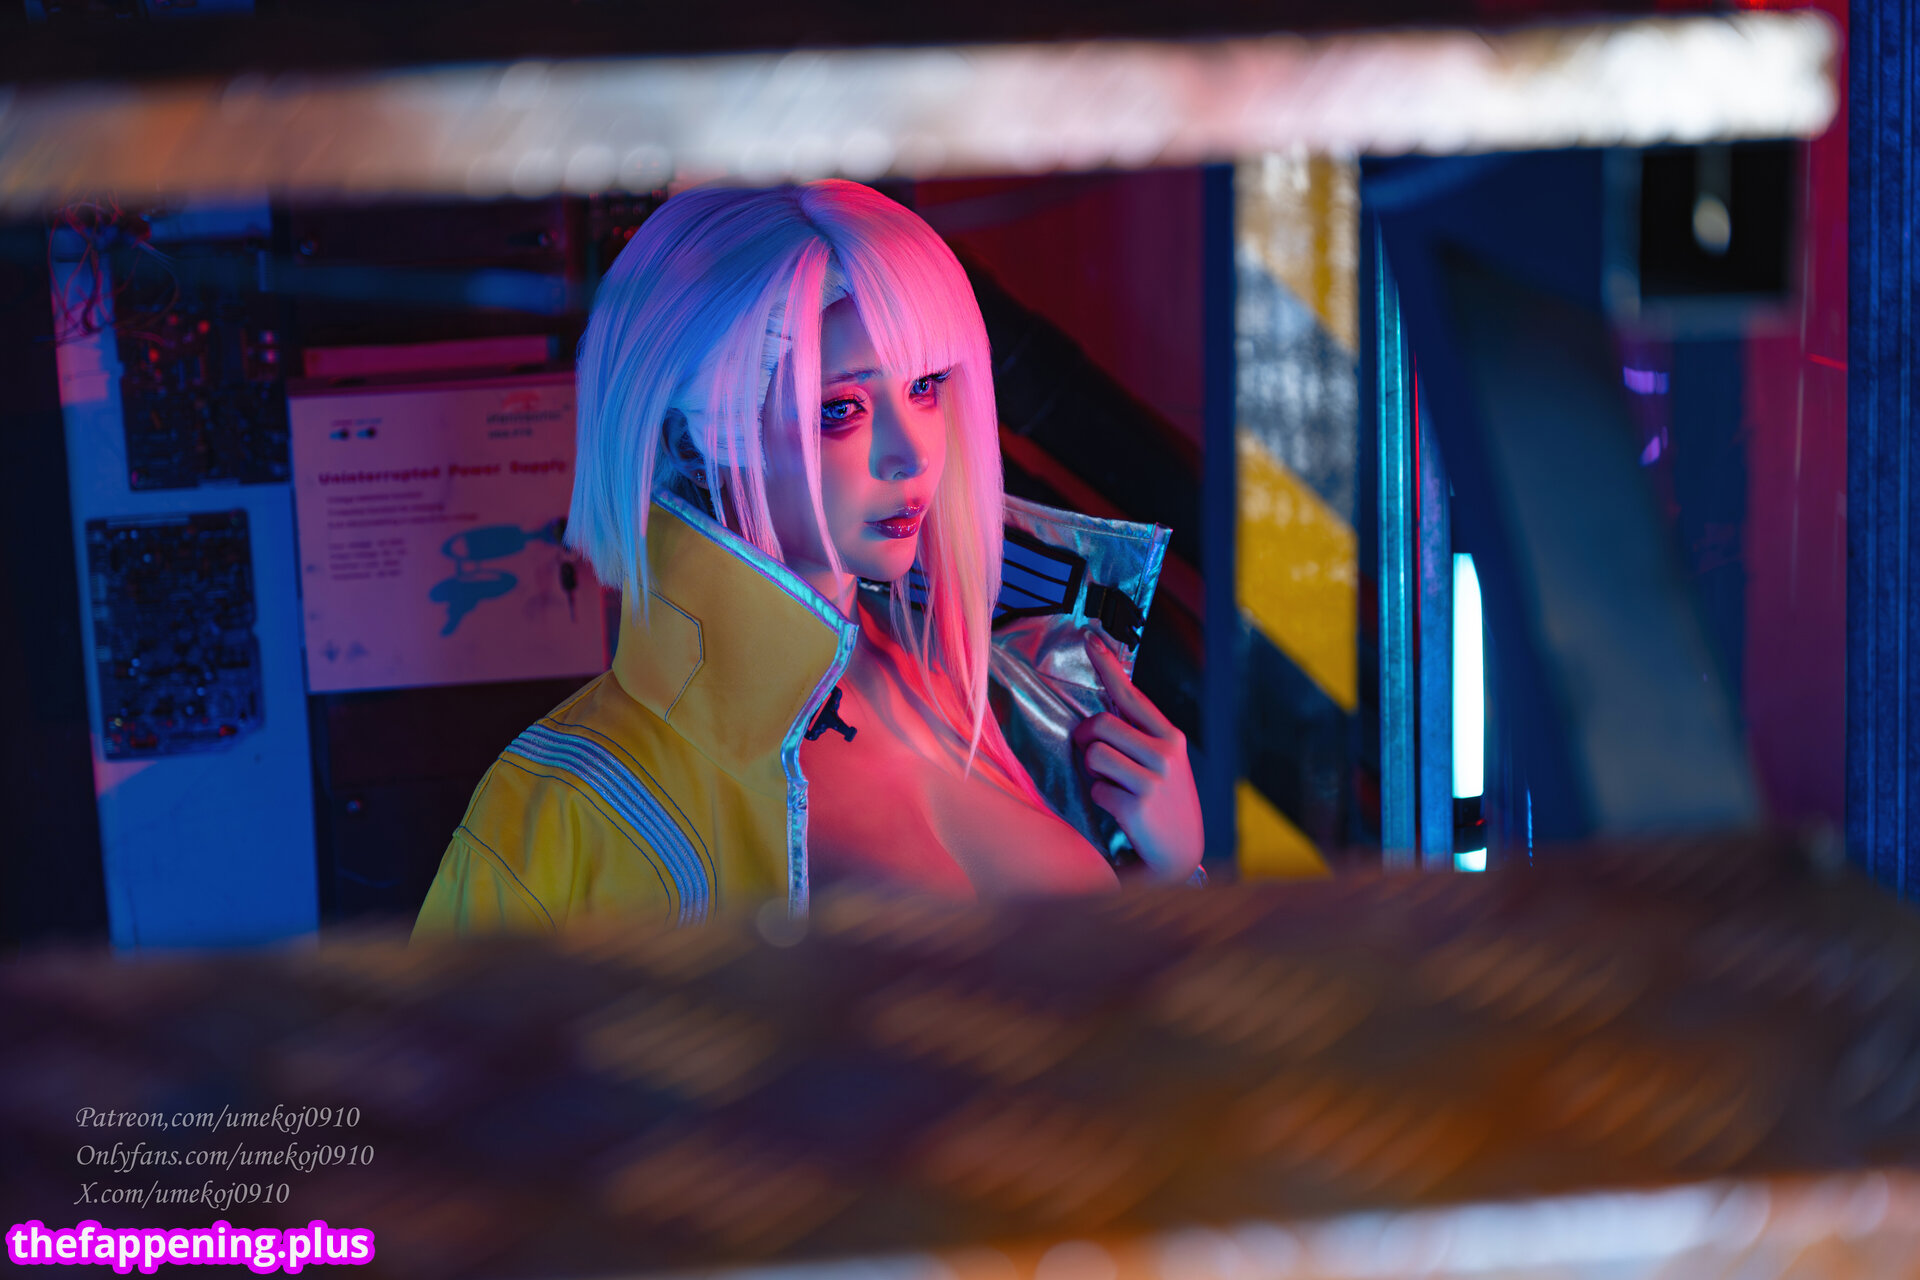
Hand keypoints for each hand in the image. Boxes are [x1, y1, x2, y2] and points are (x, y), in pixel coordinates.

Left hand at [1070, 629, 1204, 882]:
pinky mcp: (1136, 804)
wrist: (1180, 856)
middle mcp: (1165, 753)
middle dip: (1086, 738)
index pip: (1132, 694)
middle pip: (1101, 724)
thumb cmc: (1165, 806)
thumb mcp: (1165, 766)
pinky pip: (1096, 787)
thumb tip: (1101, 717)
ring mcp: (1152, 778)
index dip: (1108, 666)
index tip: (1089, 639)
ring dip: (1093, 771)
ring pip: (1094, 754)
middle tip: (1092, 755)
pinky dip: (1100, 799)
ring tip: (1114, 786)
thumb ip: (1140, 738)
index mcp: (1171, 737)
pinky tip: (1120, 810)